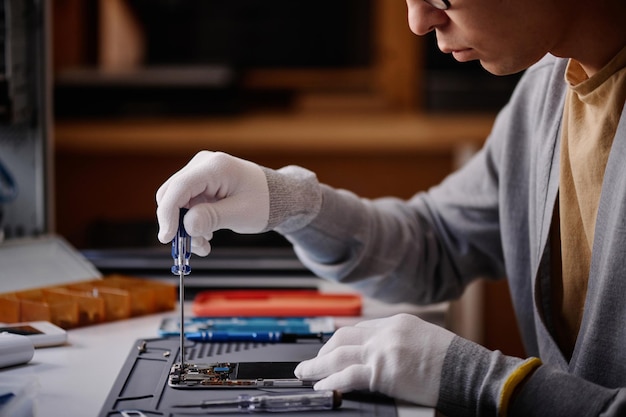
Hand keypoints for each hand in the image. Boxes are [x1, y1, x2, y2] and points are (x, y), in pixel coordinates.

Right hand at [156, 151, 269, 255]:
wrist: (277, 196)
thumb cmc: (265, 202)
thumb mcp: (241, 214)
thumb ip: (212, 218)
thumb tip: (187, 226)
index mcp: (216, 167)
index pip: (179, 187)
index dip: (168, 213)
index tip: (168, 238)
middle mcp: (204, 164)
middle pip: (171, 194)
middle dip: (177, 224)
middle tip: (192, 247)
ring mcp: (200, 171)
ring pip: (176, 202)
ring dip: (185, 227)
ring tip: (204, 245)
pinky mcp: (200, 183)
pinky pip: (185, 204)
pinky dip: (191, 222)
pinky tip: (206, 236)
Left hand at [294, 313, 454, 406]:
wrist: (471, 371)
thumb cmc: (456, 361)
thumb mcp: (426, 340)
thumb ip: (400, 343)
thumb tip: (382, 356)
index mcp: (396, 323)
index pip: (359, 329)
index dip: (339, 341)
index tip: (329, 351)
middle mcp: (386, 332)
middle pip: (343, 337)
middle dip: (323, 351)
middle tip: (311, 362)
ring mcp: (384, 350)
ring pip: (339, 355)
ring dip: (317, 365)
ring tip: (305, 374)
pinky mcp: (384, 371)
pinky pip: (348, 376)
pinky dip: (331, 381)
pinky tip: (322, 387)